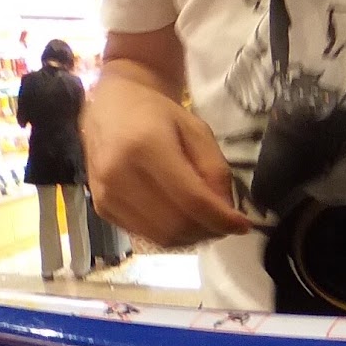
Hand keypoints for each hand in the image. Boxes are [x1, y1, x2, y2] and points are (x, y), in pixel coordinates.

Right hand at [86, 71, 248, 245]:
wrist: (109, 108)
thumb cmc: (156, 115)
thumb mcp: (197, 131)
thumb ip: (214, 169)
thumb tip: (225, 211)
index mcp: (145, 147)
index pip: (191, 200)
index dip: (222, 219)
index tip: (245, 225)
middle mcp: (118, 175)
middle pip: (176, 224)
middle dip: (209, 230)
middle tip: (225, 224)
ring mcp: (106, 195)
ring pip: (160, 236)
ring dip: (190, 236)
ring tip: (204, 222)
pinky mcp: (101, 208)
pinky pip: (144, 234)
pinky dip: (169, 234)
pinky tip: (179, 218)